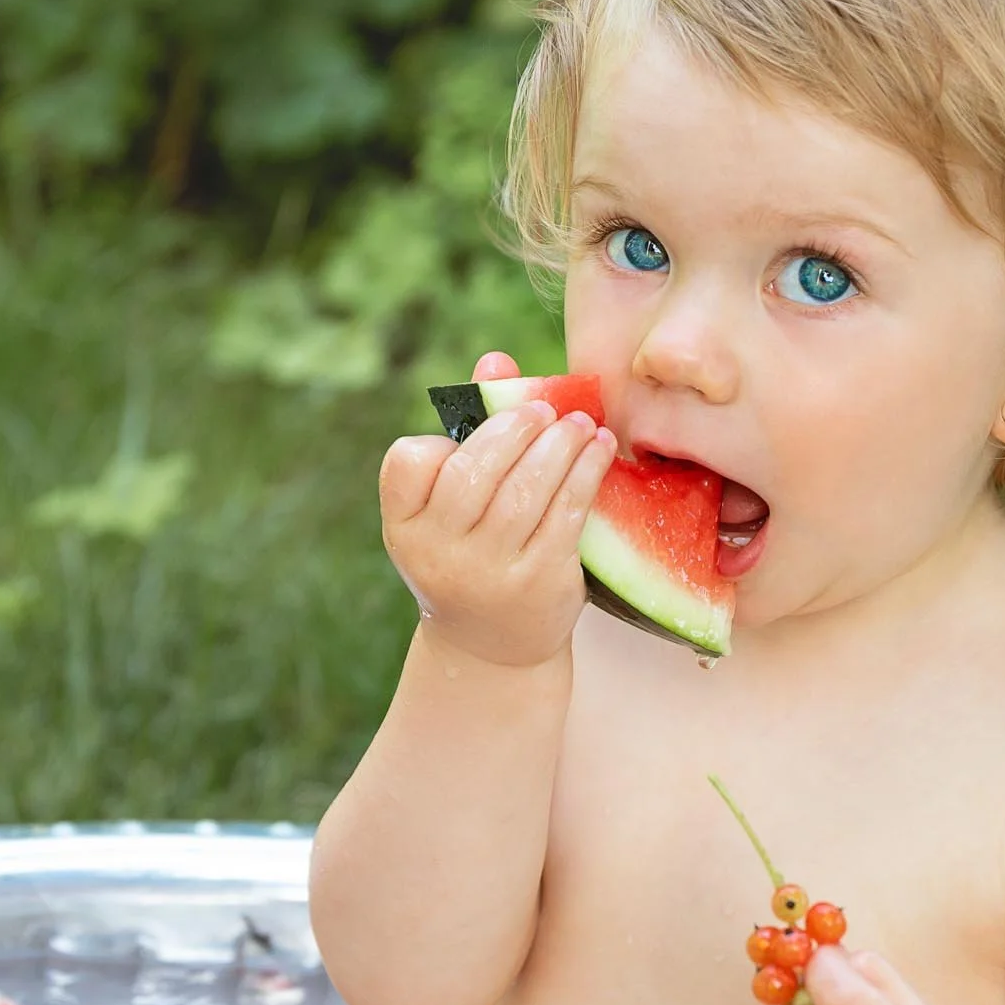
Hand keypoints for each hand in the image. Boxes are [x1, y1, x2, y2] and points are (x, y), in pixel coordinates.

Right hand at [380, 351, 614, 668]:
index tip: (468, 435)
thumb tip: (496, 359)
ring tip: (579, 423)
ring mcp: (489, 571)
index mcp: (404, 528)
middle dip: (512, 429)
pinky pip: (566, 512)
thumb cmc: (469, 553)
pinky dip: (586, 471)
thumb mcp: (451, 507)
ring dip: (559, 445)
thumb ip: (470, 430)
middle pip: (472, 472)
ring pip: (526, 490)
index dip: (438, 442)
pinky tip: (600, 448)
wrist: (492, 645)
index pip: (408, 464)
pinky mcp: (540, 581)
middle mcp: (439, 553)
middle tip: (543, 409)